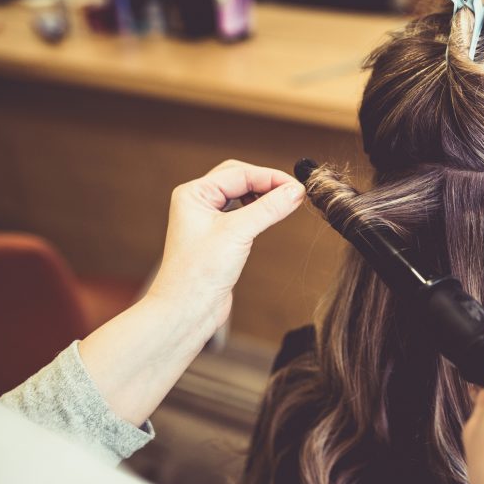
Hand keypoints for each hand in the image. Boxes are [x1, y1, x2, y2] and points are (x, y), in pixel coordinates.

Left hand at [146, 160, 304, 331]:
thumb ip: (268, 209)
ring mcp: (208, 221)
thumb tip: (295, 191)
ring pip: (242, 196)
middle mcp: (199, 203)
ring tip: (286, 203)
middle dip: (266, 183)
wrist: (186, 311)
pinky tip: (272, 218)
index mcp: (194, 193)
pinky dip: (260, 213)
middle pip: (240, 179)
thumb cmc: (198, 273)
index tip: (297, 187)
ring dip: (264, 197)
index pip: (239, 173)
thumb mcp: (237, 233)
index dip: (270, 177)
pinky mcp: (219, 239)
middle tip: (293, 192)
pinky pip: (243, 215)